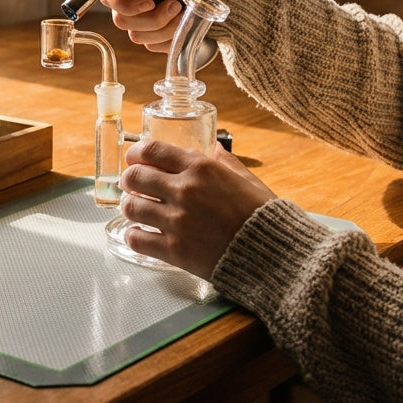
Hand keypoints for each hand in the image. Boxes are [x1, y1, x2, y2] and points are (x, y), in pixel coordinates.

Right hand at [100, 0, 222, 52]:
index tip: (147, 1)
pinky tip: (183, 23)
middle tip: (174, 5)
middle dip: (150, 17)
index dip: (123, 3)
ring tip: (183, 11)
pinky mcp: (156, 34)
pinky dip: (169, 38)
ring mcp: (143, 18)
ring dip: (163, 27)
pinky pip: (153, 45)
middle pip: (121, 19)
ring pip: (138, 35)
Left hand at [119, 138, 276, 278]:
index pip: (151, 150)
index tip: (133, 158)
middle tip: (133, 186)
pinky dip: (133, 235)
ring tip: (136, 210)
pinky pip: (136, 239)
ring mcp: (177, 221)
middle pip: (135, 176)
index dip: (136, 153)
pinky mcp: (174, 250)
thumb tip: (214, 147)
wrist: (272, 255)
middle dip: (129, 179)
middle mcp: (184, 190)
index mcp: (201, 168)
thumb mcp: (247, 180)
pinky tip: (139, 234)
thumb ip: (226, 163)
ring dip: (130, 206)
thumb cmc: (262, 216)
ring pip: (131, 206)